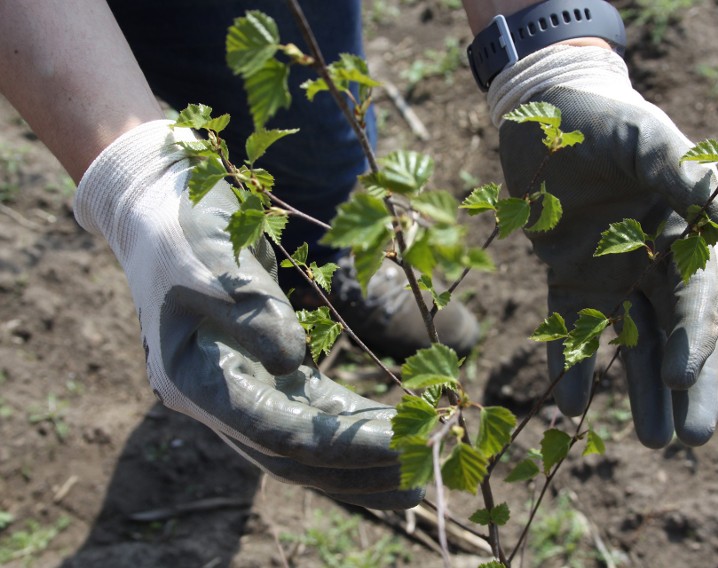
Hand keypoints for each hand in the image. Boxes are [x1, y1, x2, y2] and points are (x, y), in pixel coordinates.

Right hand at [74, 121, 419, 508]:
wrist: (165, 213)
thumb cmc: (185, 229)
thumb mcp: (211, 257)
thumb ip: (249, 312)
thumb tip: (290, 361)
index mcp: (191, 378)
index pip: (273, 431)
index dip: (338, 443)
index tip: (396, 443)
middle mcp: (215, 398)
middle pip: (291, 455)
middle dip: (355, 470)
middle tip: (418, 481)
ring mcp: (241, 388)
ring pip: (303, 443)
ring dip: (356, 461)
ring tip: (411, 478)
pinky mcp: (264, 373)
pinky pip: (311, 411)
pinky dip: (348, 424)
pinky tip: (386, 430)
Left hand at [490, 46, 717, 447]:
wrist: (547, 113)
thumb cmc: (603, 121)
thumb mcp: (645, 139)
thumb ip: (684, 174)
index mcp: (682, 236)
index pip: (694, 300)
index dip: (690, 339)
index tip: (677, 377)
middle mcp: (651, 264)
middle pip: (673, 335)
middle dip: (683, 388)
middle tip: (687, 440)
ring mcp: (609, 274)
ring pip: (629, 343)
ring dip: (638, 391)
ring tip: (651, 442)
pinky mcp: (566, 277)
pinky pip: (571, 329)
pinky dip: (571, 365)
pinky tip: (570, 406)